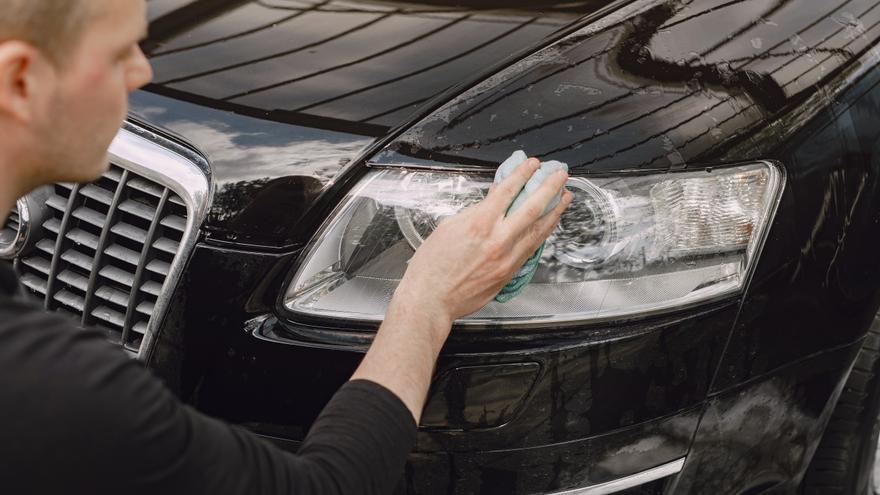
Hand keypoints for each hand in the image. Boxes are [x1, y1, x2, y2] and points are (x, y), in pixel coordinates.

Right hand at [392, 157, 572, 339]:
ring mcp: (507, 258)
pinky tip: (549, 224)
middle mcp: (497, 240)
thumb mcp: (449, 227)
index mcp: (479, 223)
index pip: (508, 191)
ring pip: (538, 230)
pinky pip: (532, 248)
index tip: (533, 164)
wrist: (431, 298)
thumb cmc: (432, 265)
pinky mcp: (510, 273)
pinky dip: (543, 233)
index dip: (523, 174)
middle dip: (549, 187)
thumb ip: (475, 211)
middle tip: (560, 174)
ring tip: (565, 197)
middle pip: (532, 208)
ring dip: (554, 211)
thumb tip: (493, 199)